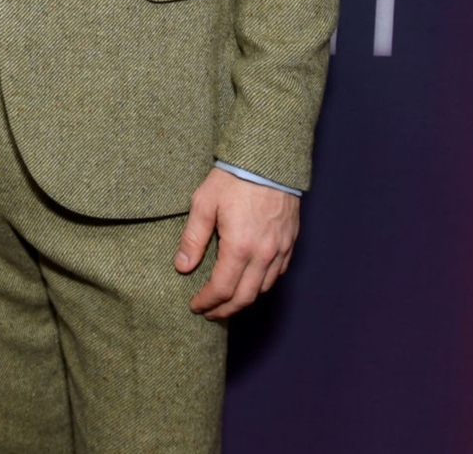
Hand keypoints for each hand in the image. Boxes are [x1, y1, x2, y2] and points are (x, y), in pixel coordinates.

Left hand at [174, 167, 298, 319]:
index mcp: (240, 247)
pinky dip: (263, 284)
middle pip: (245, 297)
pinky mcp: (290, 241)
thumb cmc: (233, 178)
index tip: (195, 306)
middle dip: (225, 310)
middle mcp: (264, 254)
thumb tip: (182, 267)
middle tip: (210, 313)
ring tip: (227, 301)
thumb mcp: (203, 204)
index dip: (207, 302)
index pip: (222, 289)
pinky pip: (278, 273)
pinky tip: (251, 282)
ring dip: (244, 300)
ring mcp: (280, 249)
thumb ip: (192, 239)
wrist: (268, 159)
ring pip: (264, 288)